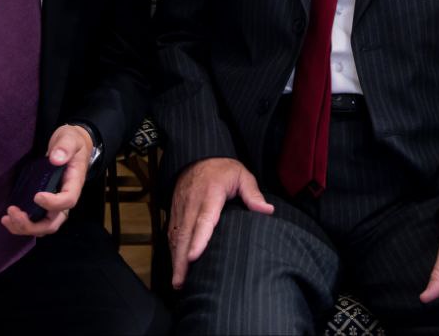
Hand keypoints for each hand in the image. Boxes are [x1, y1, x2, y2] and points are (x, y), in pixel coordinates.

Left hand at [0, 124, 93, 236]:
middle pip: (53, 222)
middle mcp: (65, 198)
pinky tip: (7, 217)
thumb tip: (55, 158)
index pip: (68, 200)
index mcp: (74, 183)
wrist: (71, 145)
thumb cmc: (72, 142)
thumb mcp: (70, 138)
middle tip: (14, 213)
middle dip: (33, 225)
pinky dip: (21, 224)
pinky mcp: (44, 203)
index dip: (53, 203)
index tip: (36, 196)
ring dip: (24, 227)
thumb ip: (65, 147)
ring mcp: (54, 203)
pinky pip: (35, 221)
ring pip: (43, 226)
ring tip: (7, 218)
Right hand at [167, 157, 273, 288]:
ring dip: (175, 259)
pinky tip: (176, 266)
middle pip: (184, 234)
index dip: (198, 239)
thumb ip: (252, 193)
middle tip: (181, 282)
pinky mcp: (174, 212)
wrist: (197, 156)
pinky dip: (173, 251)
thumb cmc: (222, 169)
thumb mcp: (241, 175)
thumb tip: (267, 210)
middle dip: (181, 259)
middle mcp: (192, 203)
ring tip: (178, 282)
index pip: (203, 219)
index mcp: (210, 194)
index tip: (193, 256)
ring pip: (175, 236)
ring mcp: (181, 208)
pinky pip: (171, 233)